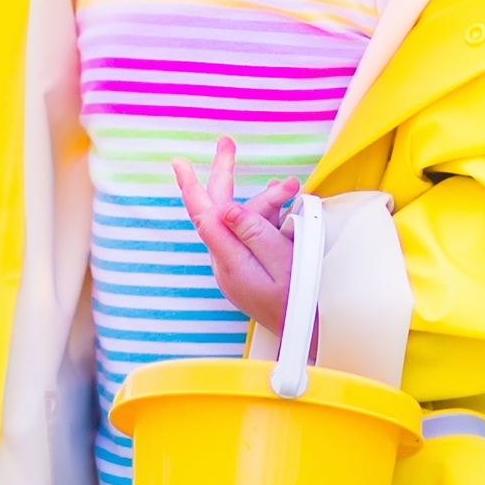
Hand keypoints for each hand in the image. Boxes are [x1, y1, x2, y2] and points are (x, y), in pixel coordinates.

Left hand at [173, 136, 302, 331]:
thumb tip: (226, 208)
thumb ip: (255, 233)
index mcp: (232, 261)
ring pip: (242, 220)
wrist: (305, 340)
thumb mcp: (285, 263)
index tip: (180, 162)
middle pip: (217, 210)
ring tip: (292, 189)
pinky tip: (284, 205)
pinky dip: (267, 217)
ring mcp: (234, 267)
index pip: (205, 216)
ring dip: (266, 201)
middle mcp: (226, 263)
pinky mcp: (244, 269)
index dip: (192, 186)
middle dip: (223, 175)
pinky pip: (250, 234)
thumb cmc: (300, 302)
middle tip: (226, 144)